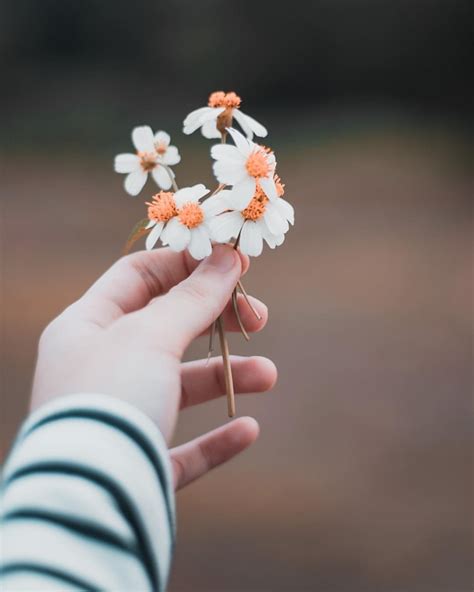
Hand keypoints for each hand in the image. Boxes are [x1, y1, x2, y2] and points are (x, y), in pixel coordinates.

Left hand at [31, 245, 276, 489]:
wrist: (87, 501)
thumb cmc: (110, 398)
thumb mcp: (150, 336)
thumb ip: (192, 297)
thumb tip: (227, 257)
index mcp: (87, 327)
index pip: (139, 276)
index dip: (187, 264)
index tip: (234, 263)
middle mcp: (100, 369)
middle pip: (166, 328)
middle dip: (216, 319)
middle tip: (258, 316)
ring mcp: (119, 418)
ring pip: (180, 387)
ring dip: (226, 377)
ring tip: (268, 375)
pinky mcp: (139, 463)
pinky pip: (183, 447)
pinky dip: (215, 439)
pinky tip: (246, 430)